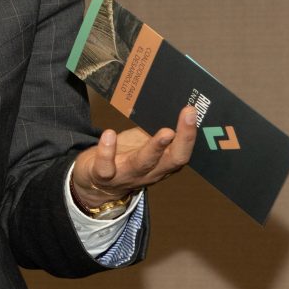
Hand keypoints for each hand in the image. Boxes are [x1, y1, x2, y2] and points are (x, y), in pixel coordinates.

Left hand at [71, 105, 197, 208]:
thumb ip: (154, 130)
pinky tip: (109, 134)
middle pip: (172, 160)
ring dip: (155, 148)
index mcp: (161, 163)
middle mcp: (149, 172)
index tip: (192, 110)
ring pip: (143, 163)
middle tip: (188, 115)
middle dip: (183, 139)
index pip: (181, 151)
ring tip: (165, 133)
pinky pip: (106, 166)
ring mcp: (127, 174)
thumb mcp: (143, 144)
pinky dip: (107, 151)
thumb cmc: (125, 156)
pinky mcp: (102, 175)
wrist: (96, 183)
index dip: (188, 134)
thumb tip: (166, 105)